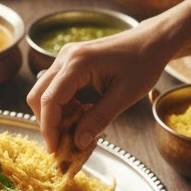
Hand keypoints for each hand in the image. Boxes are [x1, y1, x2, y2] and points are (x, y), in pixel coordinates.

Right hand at [27, 18, 168, 151]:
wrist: (152, 41)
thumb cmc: (143, 63)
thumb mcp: (124, 96)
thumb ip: (98, 120)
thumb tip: (78, 143)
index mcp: (78, 63)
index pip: (50, 99)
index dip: (49, 128)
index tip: (54, 149)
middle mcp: (66, 57)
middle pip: (38, 95)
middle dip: (47, 122)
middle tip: (63, 142)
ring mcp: (66, 58)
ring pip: (44, 93)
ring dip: (56, 115)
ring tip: (78, 128)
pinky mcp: (70, 62)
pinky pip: (56, 88)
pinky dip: (64, 106)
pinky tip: (83, 113)